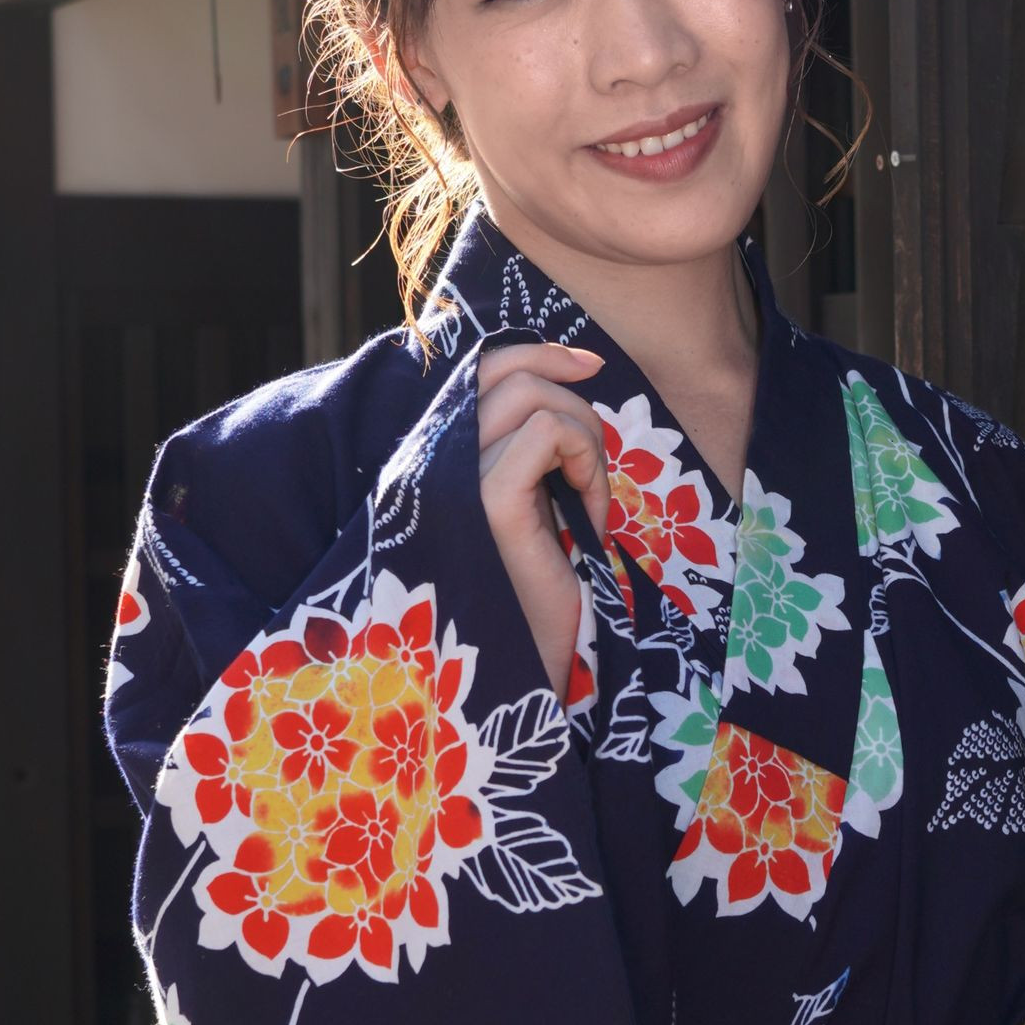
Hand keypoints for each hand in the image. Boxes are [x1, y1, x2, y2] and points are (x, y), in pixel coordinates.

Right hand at [475, 341, 609, 701]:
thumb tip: (567, 376)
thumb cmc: (535, 593)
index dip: (538, 352)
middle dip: (575, 408)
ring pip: (537, 399)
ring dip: (586, 444)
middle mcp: (433, 462)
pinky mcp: (489, 502)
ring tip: (585, 506)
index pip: (478, 370)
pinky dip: (587, 466)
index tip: (591, 365)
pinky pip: (550, 434)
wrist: (528, 672)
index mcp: (439, 460)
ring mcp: (454, 479)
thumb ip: (529, 450)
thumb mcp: (533, 506)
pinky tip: (586, 520)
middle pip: (511, 373)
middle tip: (590, 476)